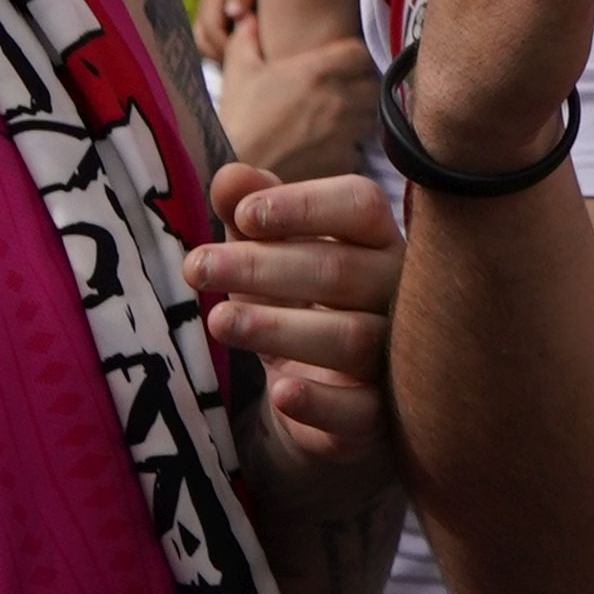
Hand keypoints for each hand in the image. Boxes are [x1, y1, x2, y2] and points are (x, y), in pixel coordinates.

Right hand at [189, 0, 253, 57]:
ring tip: (247, 61)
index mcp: (209, 4)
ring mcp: (206, 17)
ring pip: (204, 46)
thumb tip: (233, 13)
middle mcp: (203, 12)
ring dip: (220, 55)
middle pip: (203, 44)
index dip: (229, 48)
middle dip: (222, 56)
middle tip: (248, 64)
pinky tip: (246, 53)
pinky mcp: (213, 20)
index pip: (212, 34)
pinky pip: (212, 43)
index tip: (251, 56)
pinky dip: (224, 51)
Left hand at [191, 161, 401, 466]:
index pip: (360, 205)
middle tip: (197, 266)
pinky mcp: (377, 416)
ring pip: (351, 338)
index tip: (242, 215)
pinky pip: (360, 411)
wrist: (327, 394)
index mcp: (377, 241)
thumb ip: (253, 212)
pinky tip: (280, 392)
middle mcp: (397, 295)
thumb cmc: (301, 302)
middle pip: (342, 271)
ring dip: (278, 328)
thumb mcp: (271, 254)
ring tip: (218, 320)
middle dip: (263, 266)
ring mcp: (394, 357)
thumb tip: (229, 177)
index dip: (304, 205)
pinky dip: (320, 403)